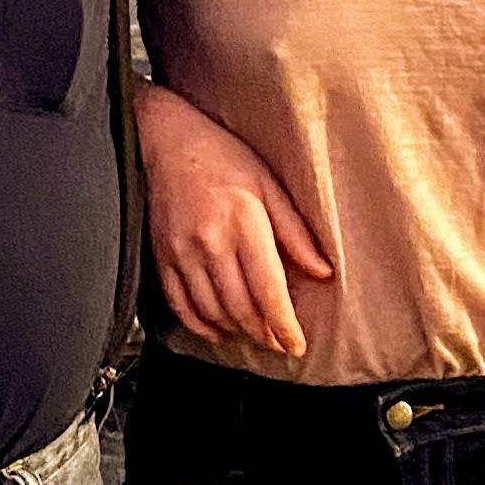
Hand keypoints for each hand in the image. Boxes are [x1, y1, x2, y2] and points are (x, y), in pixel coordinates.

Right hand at [137, 83, 332, 358]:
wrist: (168, 140)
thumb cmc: (222, 157)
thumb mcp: (269, 184)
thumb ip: (295, 232)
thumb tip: (323, 271)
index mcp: (243, 223)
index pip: (268, 289)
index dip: (284, 325)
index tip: (296, 345)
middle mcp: (210, 243)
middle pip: (240, 308)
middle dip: (264, 333)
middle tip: (279, 345)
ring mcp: (181, 253)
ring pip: (212, 311)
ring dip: (236, 330)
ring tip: (255, 334)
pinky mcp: (161, 257)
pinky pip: (180, 305)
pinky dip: (200, 325)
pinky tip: (217, 329)